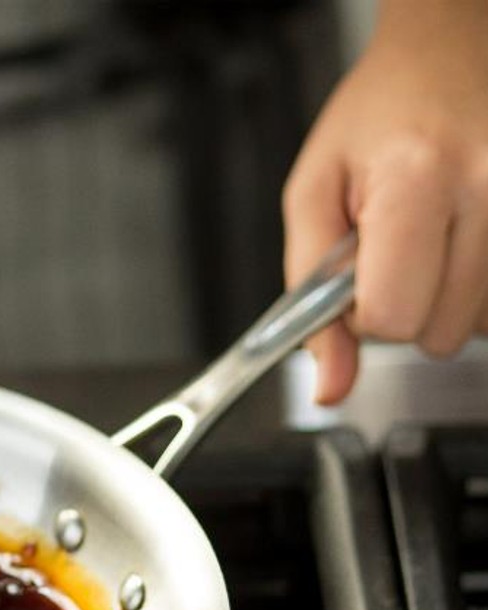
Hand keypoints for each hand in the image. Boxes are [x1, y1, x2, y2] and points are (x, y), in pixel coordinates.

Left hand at [283, 0, 487, 403]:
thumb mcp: (313, 197)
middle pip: (438, 332)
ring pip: (478, 326)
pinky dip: (477, 285)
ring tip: (430, 235)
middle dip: (404, 304)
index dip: (362, 312)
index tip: (357, 275)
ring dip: (444, 297)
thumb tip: (331, 386)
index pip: (392, 318)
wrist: (450, 51)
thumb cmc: (379, 116)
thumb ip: (309, 300)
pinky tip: (461, 242)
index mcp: (416, 181)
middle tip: (395, 247)